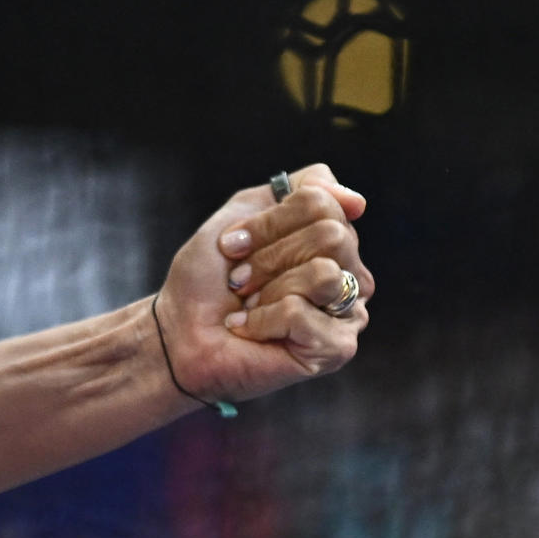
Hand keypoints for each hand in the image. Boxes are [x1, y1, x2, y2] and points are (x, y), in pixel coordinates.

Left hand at [156, 162, 374, 407]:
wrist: (181, 330)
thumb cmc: (210, 277)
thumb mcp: (245, 212)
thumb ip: (302, 189)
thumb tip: (357, 201)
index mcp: (331, 238)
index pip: (322, 202)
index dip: (268, 222)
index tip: (232, 243)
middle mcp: (349, 273)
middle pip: (331, 235)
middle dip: (268, 256)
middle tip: (240, 279)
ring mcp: (348, 312)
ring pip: (324, 273)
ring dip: (267, 287)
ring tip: (248, 305)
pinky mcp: (336, 348)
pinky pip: (301, 313)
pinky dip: (262, 320)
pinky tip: (251, 331)